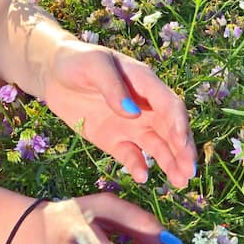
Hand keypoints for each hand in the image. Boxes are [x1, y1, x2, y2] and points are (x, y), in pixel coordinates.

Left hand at [41, 41, 196, 188]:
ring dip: (170, 162)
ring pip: (157, 146)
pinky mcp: (115, 140)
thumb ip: (112, 87)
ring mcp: (131, 125)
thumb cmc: (76, 61)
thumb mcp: (94, 66)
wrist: (54, 73)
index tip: (182, 143)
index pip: (169, 105)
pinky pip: (131, 156)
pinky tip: (143, 177)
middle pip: (170, 129)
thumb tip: (133, 113)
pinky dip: (139, 166)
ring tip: (180, 182)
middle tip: (189, 171)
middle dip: (182, 150)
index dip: (178, 124)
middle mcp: (144, 106)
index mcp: (145, 83)